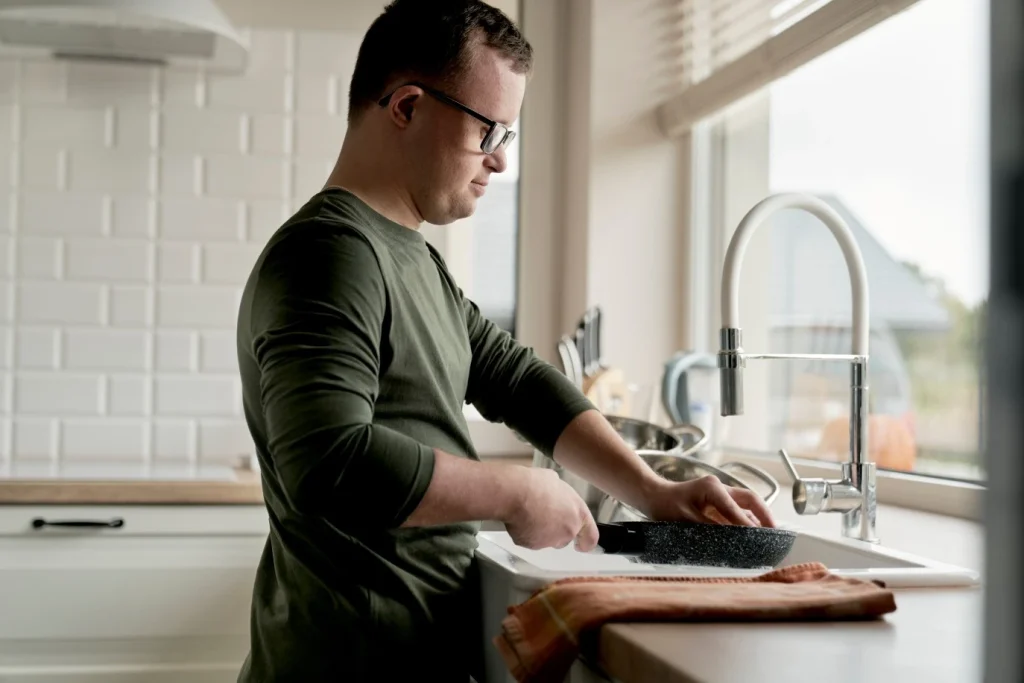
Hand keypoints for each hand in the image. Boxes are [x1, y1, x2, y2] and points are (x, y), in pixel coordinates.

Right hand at [504, 468, 599, 551]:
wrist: (514, 494)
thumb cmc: (536, 484)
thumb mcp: (555, 481)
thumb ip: (561, 495)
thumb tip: (555, 494)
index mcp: (578, 514)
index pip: (590, 536)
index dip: (586, 542)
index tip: (581, 545)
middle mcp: (567, 531)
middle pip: (565, 538)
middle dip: (555, 531)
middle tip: (543, 515)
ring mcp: (549, 540)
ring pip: (546, 540)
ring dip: (540, 531)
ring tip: (528, 513)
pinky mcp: (532, 545)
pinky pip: (529, 540)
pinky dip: (525, 532)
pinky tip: (519, 518)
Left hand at [645, 475, 776, 527]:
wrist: (653, 496)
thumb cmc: (665, 505)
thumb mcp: (685, 519)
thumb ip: (709, 528)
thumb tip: (731, 536)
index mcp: (712, 488)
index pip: (736, 508)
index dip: (748, 525)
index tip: (759, 538)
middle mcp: (720, 487)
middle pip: (750, 499)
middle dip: (765, 515)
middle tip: (775, 533)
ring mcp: (720, 492)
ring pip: (746, 504)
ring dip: (758, 518)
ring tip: (768, 536)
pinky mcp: (718, 500)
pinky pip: (737, 510)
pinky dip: (746, 520)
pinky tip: (751, 534)